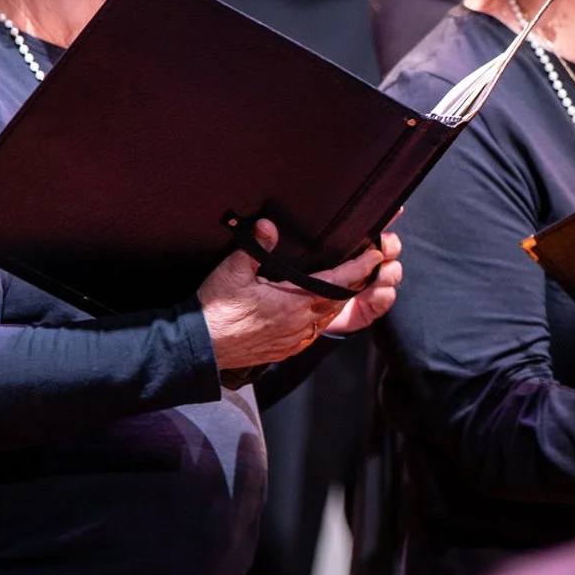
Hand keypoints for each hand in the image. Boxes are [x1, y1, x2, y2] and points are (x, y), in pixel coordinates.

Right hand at [199, 220, 402, 369]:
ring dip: (338, 301)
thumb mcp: (232, 272)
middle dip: (356, 283)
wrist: (199, 347)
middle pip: (339, 301)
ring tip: (346, 284)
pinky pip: (313, 332)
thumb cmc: (215, 310)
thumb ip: (255, 248)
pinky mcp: (285, 349)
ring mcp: (294, 339)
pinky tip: (317, 309)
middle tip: (367, 265)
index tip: (376, 255)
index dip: (360, 267)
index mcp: (295, 303)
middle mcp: (301, 324)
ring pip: (328, 318)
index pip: (339, 282)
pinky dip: (321, 318)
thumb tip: (269, 226)